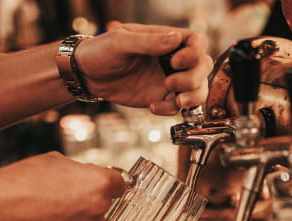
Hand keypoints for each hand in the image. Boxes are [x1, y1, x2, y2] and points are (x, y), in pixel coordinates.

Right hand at [0, 152, 125, 220]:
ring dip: (87, 214)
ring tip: (61, 206)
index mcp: (99, 181)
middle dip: (93, 195)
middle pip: (107, 200)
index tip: (101, 180)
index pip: (119, 182)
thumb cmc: (24, 180)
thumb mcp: (56, 160)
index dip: (109, 180)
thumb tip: (85, 175)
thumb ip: (78, 169)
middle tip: (70, 191)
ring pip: (98, 219)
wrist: (3, 208)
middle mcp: (99, 206)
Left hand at [76, 23, 212, 114]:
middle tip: (170, 82)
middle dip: (194, 78)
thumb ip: (149, 41)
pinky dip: (171, 110)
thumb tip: (175, 39)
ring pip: (198, 89)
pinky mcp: (162, 97)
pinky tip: (154, 106)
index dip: (194, 53)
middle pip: (203, 67)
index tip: (175, 61)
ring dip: (192, 97)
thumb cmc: (101, 51)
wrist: (88, 75)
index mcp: (166, 39)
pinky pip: (178, 107)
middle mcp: (172, 59)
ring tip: (176, 101)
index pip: (198, 42)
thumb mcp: (121, 41)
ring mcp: (169, 79)